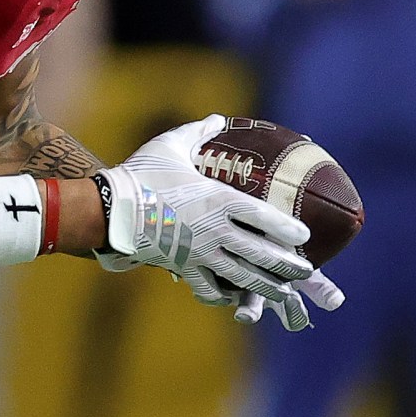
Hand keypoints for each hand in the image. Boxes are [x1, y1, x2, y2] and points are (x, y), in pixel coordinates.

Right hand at [97, 116, 343, 331]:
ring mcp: (199, 252)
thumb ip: (198, 132)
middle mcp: (215, 230)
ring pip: (241, 276)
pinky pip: (208, 288)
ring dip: (266, 287)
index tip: (305, 237)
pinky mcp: (182, 267)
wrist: (109, 209)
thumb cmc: (141, 174)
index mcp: (218, 199)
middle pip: (261, 253)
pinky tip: (232, 298)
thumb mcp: (171, 145)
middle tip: (306, 272)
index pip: (264, 217)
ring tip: (283, 293)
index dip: (288, 229)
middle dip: (287, 265)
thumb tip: (216, 118)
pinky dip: (222, 296)